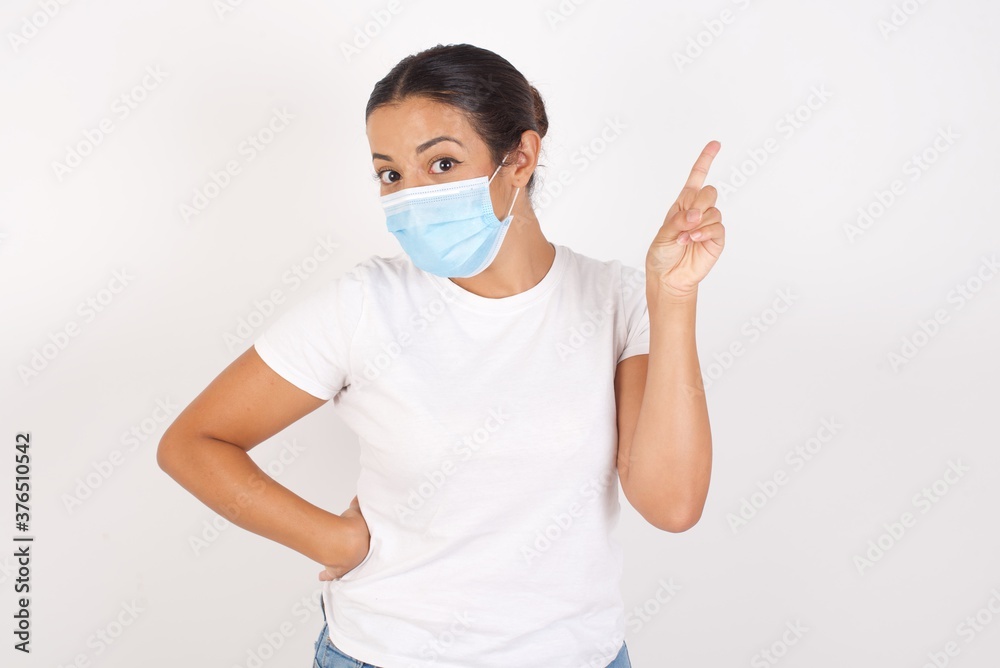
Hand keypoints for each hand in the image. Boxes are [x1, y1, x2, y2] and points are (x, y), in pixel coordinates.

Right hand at [318, 495, 370, 580]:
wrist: (342, 540)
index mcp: (368, 544)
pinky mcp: (336, 570)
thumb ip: (358, 505)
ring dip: (345, 564)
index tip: (363, 539)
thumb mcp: (356, 511)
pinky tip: (321, 576)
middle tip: (353, 550)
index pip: (370, 544)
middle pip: (359, 557)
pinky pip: (330, 575)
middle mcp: (359, 557)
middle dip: (358, 554)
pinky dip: (325, 575)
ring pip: (348, 567)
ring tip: (342, 562)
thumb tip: (359, 496)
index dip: (366, 541)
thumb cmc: (352, 527)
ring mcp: (348, 565)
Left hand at [645, 140, 724, 299]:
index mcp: (683, 204)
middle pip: (710, 192)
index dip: (706, 159)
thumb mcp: (663, 234)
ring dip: (698, 224)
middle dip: (699, 204)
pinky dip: (704, 232)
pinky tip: (693, 240)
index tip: (715, 144)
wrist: (668, 276)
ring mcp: (708, 224)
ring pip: (714, 211)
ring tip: (685, 238)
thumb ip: (678, 220)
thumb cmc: (662, 254)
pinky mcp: (716, 239)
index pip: (697, 177)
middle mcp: (698, 211)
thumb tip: (695, 214)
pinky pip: (717, 227)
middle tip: (687, 220)